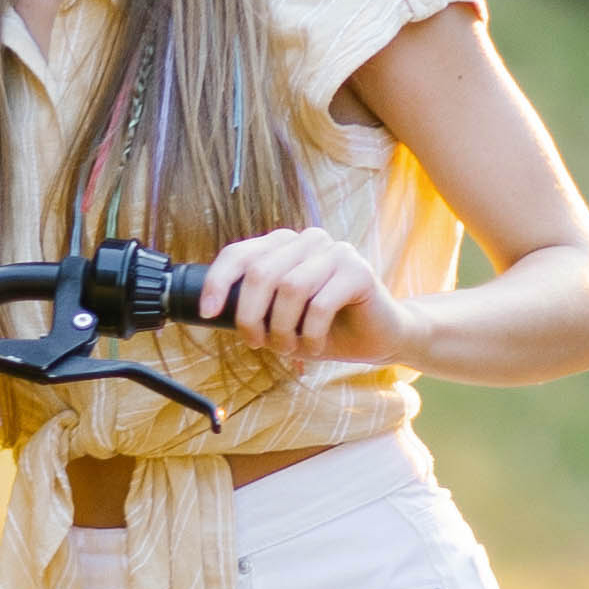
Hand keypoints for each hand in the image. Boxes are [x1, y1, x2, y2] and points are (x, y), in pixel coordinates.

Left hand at [193, 225, 404, 364]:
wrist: (379, 337)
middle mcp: (308, 240)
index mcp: (284, 245)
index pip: (239, 254)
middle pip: (261, 273)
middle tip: (257, 343)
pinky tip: (316, 345)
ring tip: (291, 348)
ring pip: (290, 288)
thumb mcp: (279, 317)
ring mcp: (335, 251)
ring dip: (283, 329)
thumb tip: (212, 313)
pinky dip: (311, 334)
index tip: (209, 312)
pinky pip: (320, 304)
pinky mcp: (358, 270)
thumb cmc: (325, 327)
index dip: (217, 282)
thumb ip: (253, 307)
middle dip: (251, 317)